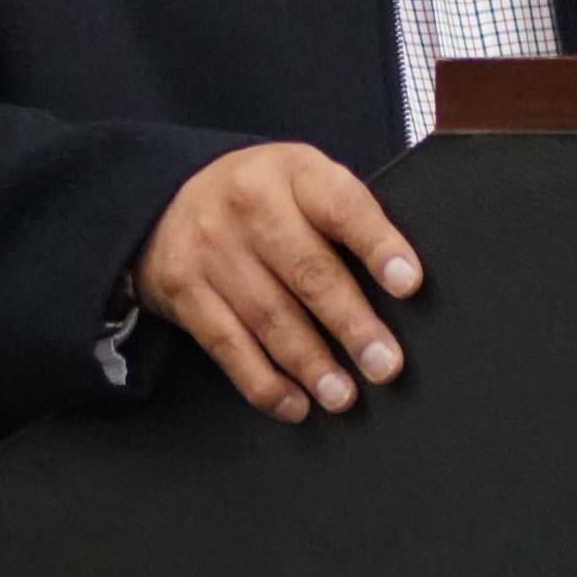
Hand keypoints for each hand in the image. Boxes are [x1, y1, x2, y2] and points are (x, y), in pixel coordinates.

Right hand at [133, 143, 422, 422]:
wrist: (168, 197)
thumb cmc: (265, 199)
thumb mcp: (303, 182)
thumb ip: (346, 219)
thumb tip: (403, 288)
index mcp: (295, 172)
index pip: (343, 207)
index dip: (377, 245)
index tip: (408, 284)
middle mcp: (251, 204)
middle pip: (308, 271)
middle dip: (351, 324)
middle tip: (384, 364)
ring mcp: (212, 247)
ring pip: (269, 315)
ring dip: (310, 364)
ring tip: (342, 396)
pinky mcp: (183, 288)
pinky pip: (227, 344)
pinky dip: (263, 382)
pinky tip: (293, 404)